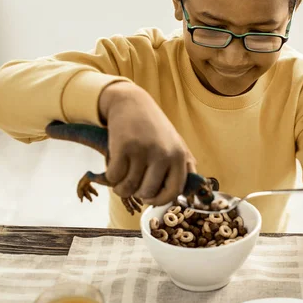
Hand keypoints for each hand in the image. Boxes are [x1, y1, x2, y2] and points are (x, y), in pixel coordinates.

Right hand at [99, 81, 195, 205]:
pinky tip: (114, 169)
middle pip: (148, 192)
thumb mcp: (176, 143)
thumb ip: (185, 165)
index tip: (150, 199)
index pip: (174, 191)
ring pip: (128, 187)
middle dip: (137, 194)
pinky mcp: (123, 147)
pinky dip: (111, 177)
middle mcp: (163, 154)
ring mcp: (143, 151)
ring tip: (121, 180)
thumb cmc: (154, 127)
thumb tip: (191, 191)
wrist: (131, 103)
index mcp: (179, 156)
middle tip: (133, 185)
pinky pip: (114, 177)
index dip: (160, 200)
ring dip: (121, 188)